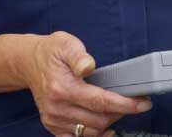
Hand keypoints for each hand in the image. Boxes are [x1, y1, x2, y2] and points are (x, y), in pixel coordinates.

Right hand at [18, 31, 151, 136]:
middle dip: (120, 112)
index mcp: (63, 88)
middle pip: (99, 119)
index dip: (125, 105)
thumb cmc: (51, 52)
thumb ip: (79, 56)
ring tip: (118, 109)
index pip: (100, 102)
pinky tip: (105, 127)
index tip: (143, 104)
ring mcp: (54, 119)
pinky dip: (95, 135)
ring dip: (109, 122)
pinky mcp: (53, 125)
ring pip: (91, 131)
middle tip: (132, 102)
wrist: (29, 63)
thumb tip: (88, 66)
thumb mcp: (66, 44)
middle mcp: (57, 107)